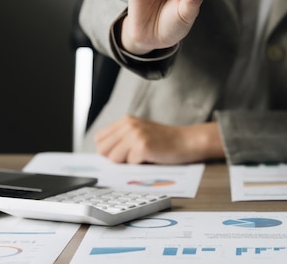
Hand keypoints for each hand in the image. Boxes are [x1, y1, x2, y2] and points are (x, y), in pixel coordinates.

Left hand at [94, 115, 224, 163]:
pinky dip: (139, 166)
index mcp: (126, 121)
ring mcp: (136, 135)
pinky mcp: (143, 146)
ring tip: (142, 157)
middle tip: (132, 158)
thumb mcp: (141, 133)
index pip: (99, 139)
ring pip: (114, 159)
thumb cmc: (165, 142)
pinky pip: (130, 164)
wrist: (187, 141)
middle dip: (114, 158)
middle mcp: (129, 125)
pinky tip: (151, 158)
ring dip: (127, 163)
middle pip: (103, 150)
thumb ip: (122, 139)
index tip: (120, 155)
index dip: (107, 150)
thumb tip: (103, 156)